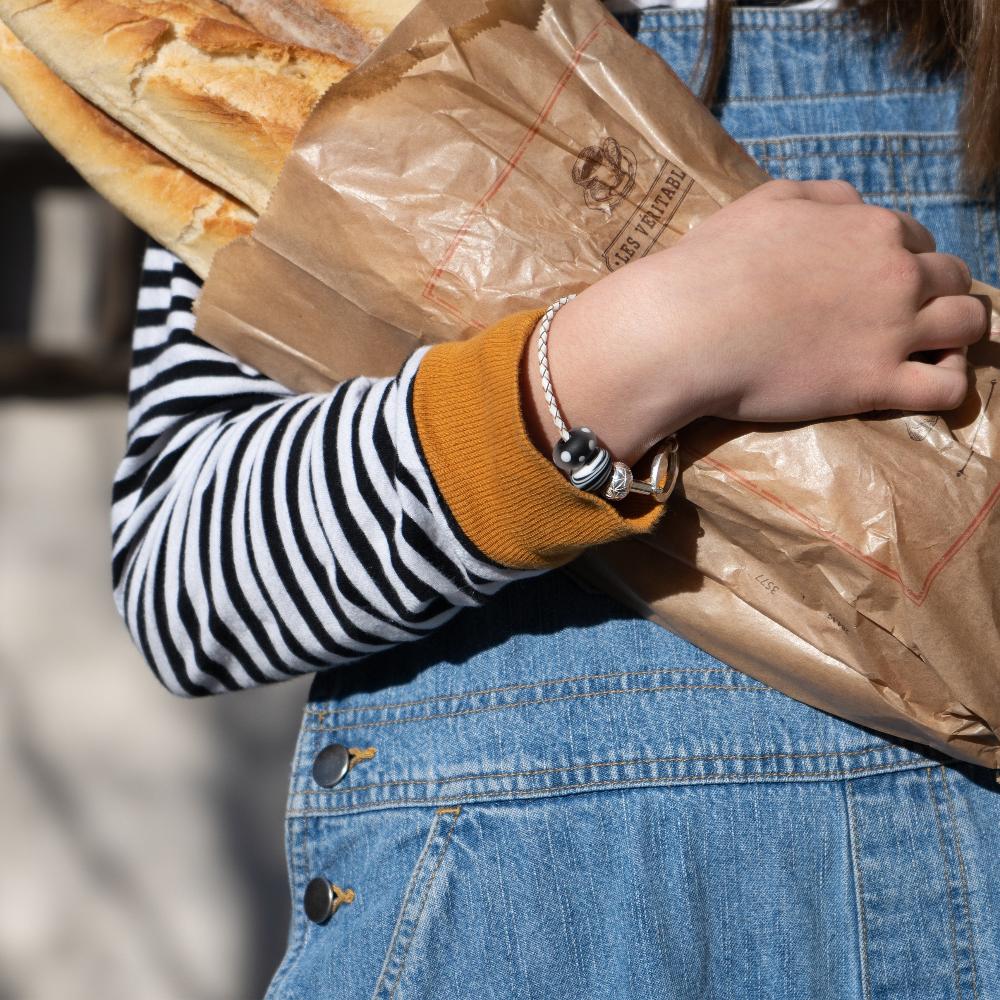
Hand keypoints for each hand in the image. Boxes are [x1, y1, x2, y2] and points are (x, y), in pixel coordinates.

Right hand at [570, 178, 989, 431]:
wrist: (687, 328)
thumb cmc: (715, 263)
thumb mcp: (768, 201)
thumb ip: (822, 196)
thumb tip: (853, 204)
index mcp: (871, 228)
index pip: (916, 240)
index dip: (902, 260)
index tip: (880, 282)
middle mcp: (896, 275)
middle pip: (953, 278)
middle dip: (938, 292)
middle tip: (909, 315)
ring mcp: (893, 331)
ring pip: (969, 325)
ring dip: (960, 333)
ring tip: (934, 348)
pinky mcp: (876, 384)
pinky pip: (948, 387)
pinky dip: (950, 383)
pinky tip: (927, 382)